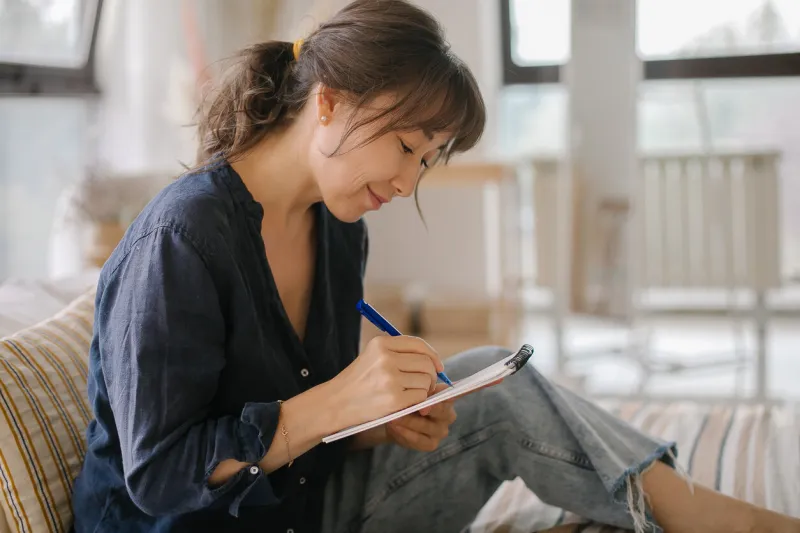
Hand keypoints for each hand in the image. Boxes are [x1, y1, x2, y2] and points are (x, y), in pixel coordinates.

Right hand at [329, 335, 443, 429]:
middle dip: (431, 375)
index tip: (438, 366)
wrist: (335, 403)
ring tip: (410, 395)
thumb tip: (434, 362)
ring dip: (424, 390)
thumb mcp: (372, 358)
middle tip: (425, 386)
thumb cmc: (357, 382)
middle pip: (426, 363)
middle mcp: (386, 358)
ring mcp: (390, 378)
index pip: (418, 344)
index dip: (432, 355)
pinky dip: (418, 402)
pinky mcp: (394, 399)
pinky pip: (421, 397)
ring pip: (426, 380)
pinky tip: (405, 404)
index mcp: (380, 344)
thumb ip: (399, 355)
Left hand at [386, 383, 456, 451]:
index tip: (428, 394)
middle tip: (409, 406)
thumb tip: (427, 374)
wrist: (395, 420)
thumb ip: (421, 384)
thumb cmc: (408, 400)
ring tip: (394, 417)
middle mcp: (448, 415)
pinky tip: (395, 427)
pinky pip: (419, 439)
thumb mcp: (413, 390)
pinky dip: (405, 433)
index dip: (445, 393)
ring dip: (409, 421)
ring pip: (427, 426)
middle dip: (424, 408)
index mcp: (447, 399)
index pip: (451, 395)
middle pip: (441, 411)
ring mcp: (441, 431)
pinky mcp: (431, 444)